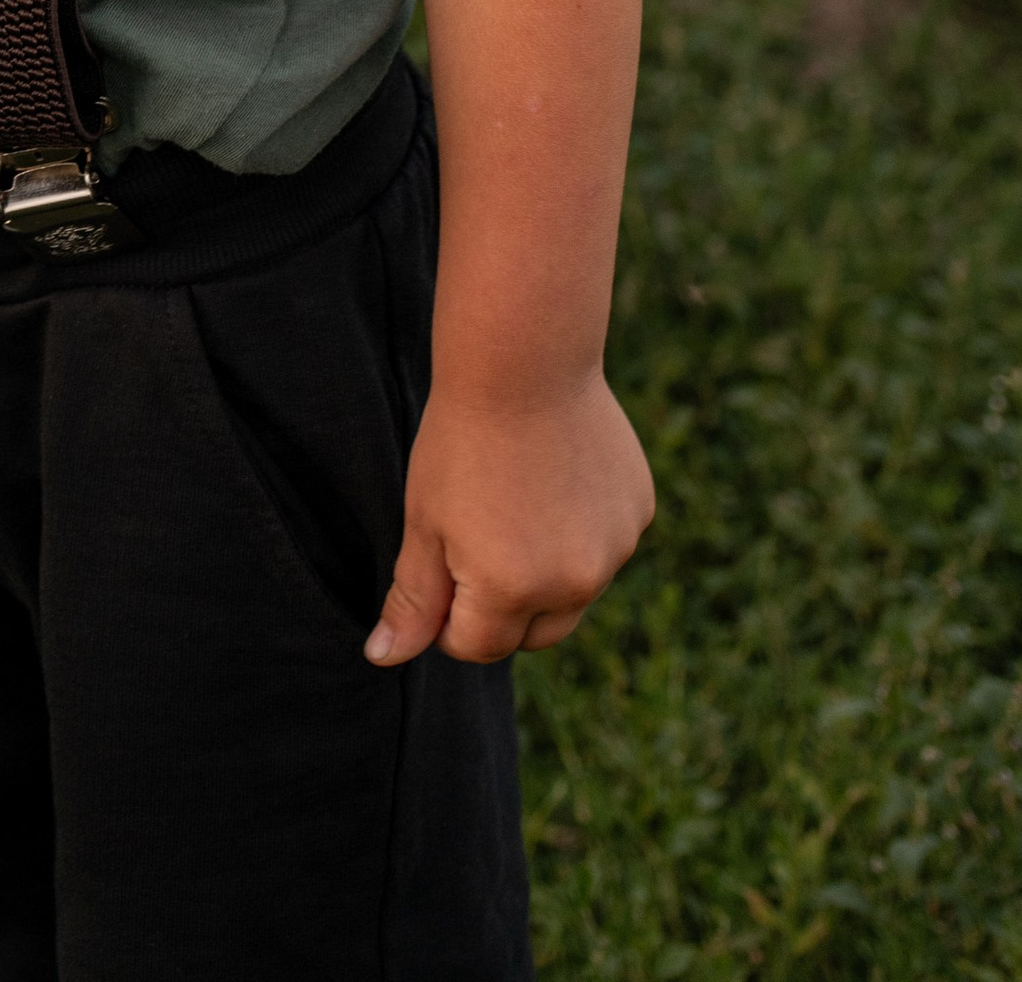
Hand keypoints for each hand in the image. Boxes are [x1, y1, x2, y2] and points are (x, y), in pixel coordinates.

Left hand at [366, 372, 653, 666]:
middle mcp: (572, 584)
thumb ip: (412, 601)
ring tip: (517, 500)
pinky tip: (555, 477)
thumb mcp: (424, 520)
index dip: (447, 614)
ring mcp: (614, 551)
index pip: (476, 646)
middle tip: (476, 537)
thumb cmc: (460, 439)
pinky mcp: (638, 515)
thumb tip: (383, 660)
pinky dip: (581, 532)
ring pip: (573, 593)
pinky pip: (605, 548)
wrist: (524, 361)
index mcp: (509, 591)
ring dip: (546, 572)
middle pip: (532, 634)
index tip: (440, 560)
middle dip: (500, 609)